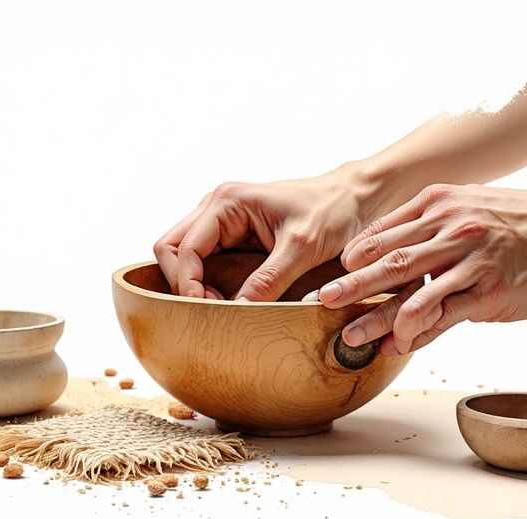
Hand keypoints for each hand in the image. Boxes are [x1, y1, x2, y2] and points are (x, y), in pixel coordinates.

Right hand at [154, 165, 380, 300]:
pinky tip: (226, 300)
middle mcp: (217, 207)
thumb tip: (237, 312)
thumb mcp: (303, 248)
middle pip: (170, 249)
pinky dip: (206, 282)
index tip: (207, 310)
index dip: (187, 284)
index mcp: (227, 202)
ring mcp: (222, 221)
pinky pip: (203, 260)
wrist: (357, 198)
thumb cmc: (333, 211)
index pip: (181, 249)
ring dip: (192, 283)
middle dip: (182, 282)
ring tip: (219, 307)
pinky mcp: (233, 235)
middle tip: (209, 310)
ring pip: (182, 255)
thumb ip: (269, 280)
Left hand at [319, 184, 526, 354]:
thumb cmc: (526, 224)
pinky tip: (396, 347)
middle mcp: (452, 229)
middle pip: (388, 261)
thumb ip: (435, 224)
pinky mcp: (489, 293)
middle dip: (350, 285)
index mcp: (441, 204)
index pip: (385, 231)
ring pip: (410, 294)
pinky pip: (442, 317)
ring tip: (348, 337)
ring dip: (374, 318)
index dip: (355, 255)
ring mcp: (470, 261)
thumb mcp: (475, 206)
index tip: (332, 272)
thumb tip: (399, 248)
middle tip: (321, 301)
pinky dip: (415, 334)